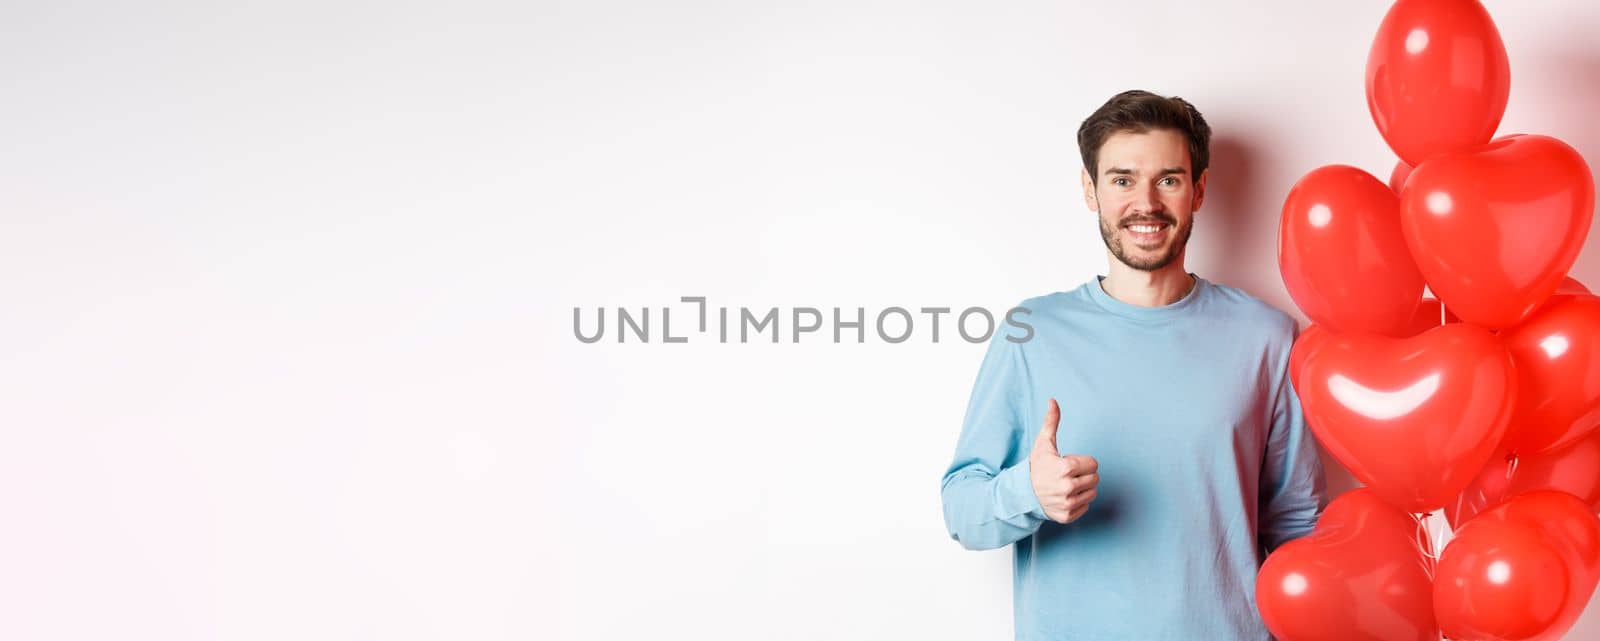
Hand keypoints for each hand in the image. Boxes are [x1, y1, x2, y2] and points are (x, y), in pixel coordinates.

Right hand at [1029, 398, 1099, 523]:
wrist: (1022, 493)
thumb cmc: (1036, 466)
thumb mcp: (1043, 443)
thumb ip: (1051, 422)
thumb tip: (1053, 400)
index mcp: (1065, 468)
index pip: (1094, 464)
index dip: (1082, 462)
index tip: (1068, 463)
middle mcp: (1067, 488)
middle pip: (1095, 478)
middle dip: (1084, 474)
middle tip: (1068, 474)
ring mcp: (1067, 504)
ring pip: (1092, 493)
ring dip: (1083, 488)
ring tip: (1066, 485)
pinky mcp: (1067, 516)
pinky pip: (1086, 506)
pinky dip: (1078, 502)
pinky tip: (1065, 497)